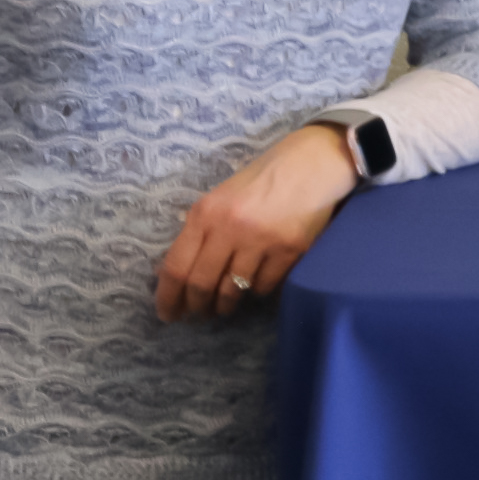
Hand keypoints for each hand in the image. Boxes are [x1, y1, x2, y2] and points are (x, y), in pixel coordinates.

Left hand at [156, 123, 359, 321]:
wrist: (311, 165)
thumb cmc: (261, 180)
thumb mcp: (221, 198)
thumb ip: (201, 230)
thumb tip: (180, 272)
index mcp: (205, 213)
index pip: (176, 267)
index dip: (168, 297)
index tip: (167, 314)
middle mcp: (229, 228)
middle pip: (201, 284)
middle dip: (196, 306)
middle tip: (197, 314)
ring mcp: (261, 241)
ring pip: (233, 290)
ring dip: (225, 305)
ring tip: (224, 306)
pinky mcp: (290, 250)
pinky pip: (264, 286)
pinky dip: (256, 292)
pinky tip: (255, 285)